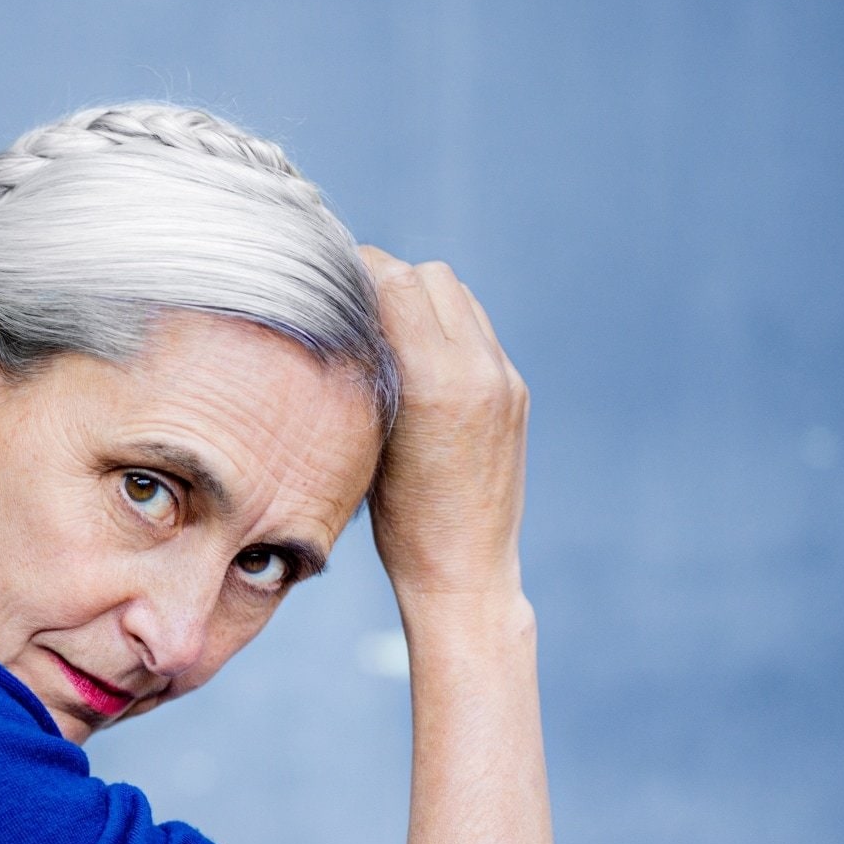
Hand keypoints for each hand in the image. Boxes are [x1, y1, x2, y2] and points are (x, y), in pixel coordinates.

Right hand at [359, 247, 529, 600]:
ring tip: (385, 332)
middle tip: (351, 306)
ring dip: (420, 299)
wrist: (464, 572)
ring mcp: (505, 379)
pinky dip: (444, 327)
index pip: (397, 281)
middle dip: (388, 280)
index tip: (327, 284)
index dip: (357, 271)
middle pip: (431, 276)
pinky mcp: (516, 392)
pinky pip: (477, 330)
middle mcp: (480, 371)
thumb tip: (348, 314)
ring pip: (458, 295)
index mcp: (437, 381)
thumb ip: (368, 369)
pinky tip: (417, 360)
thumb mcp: (366, 439)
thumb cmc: (399, 522)